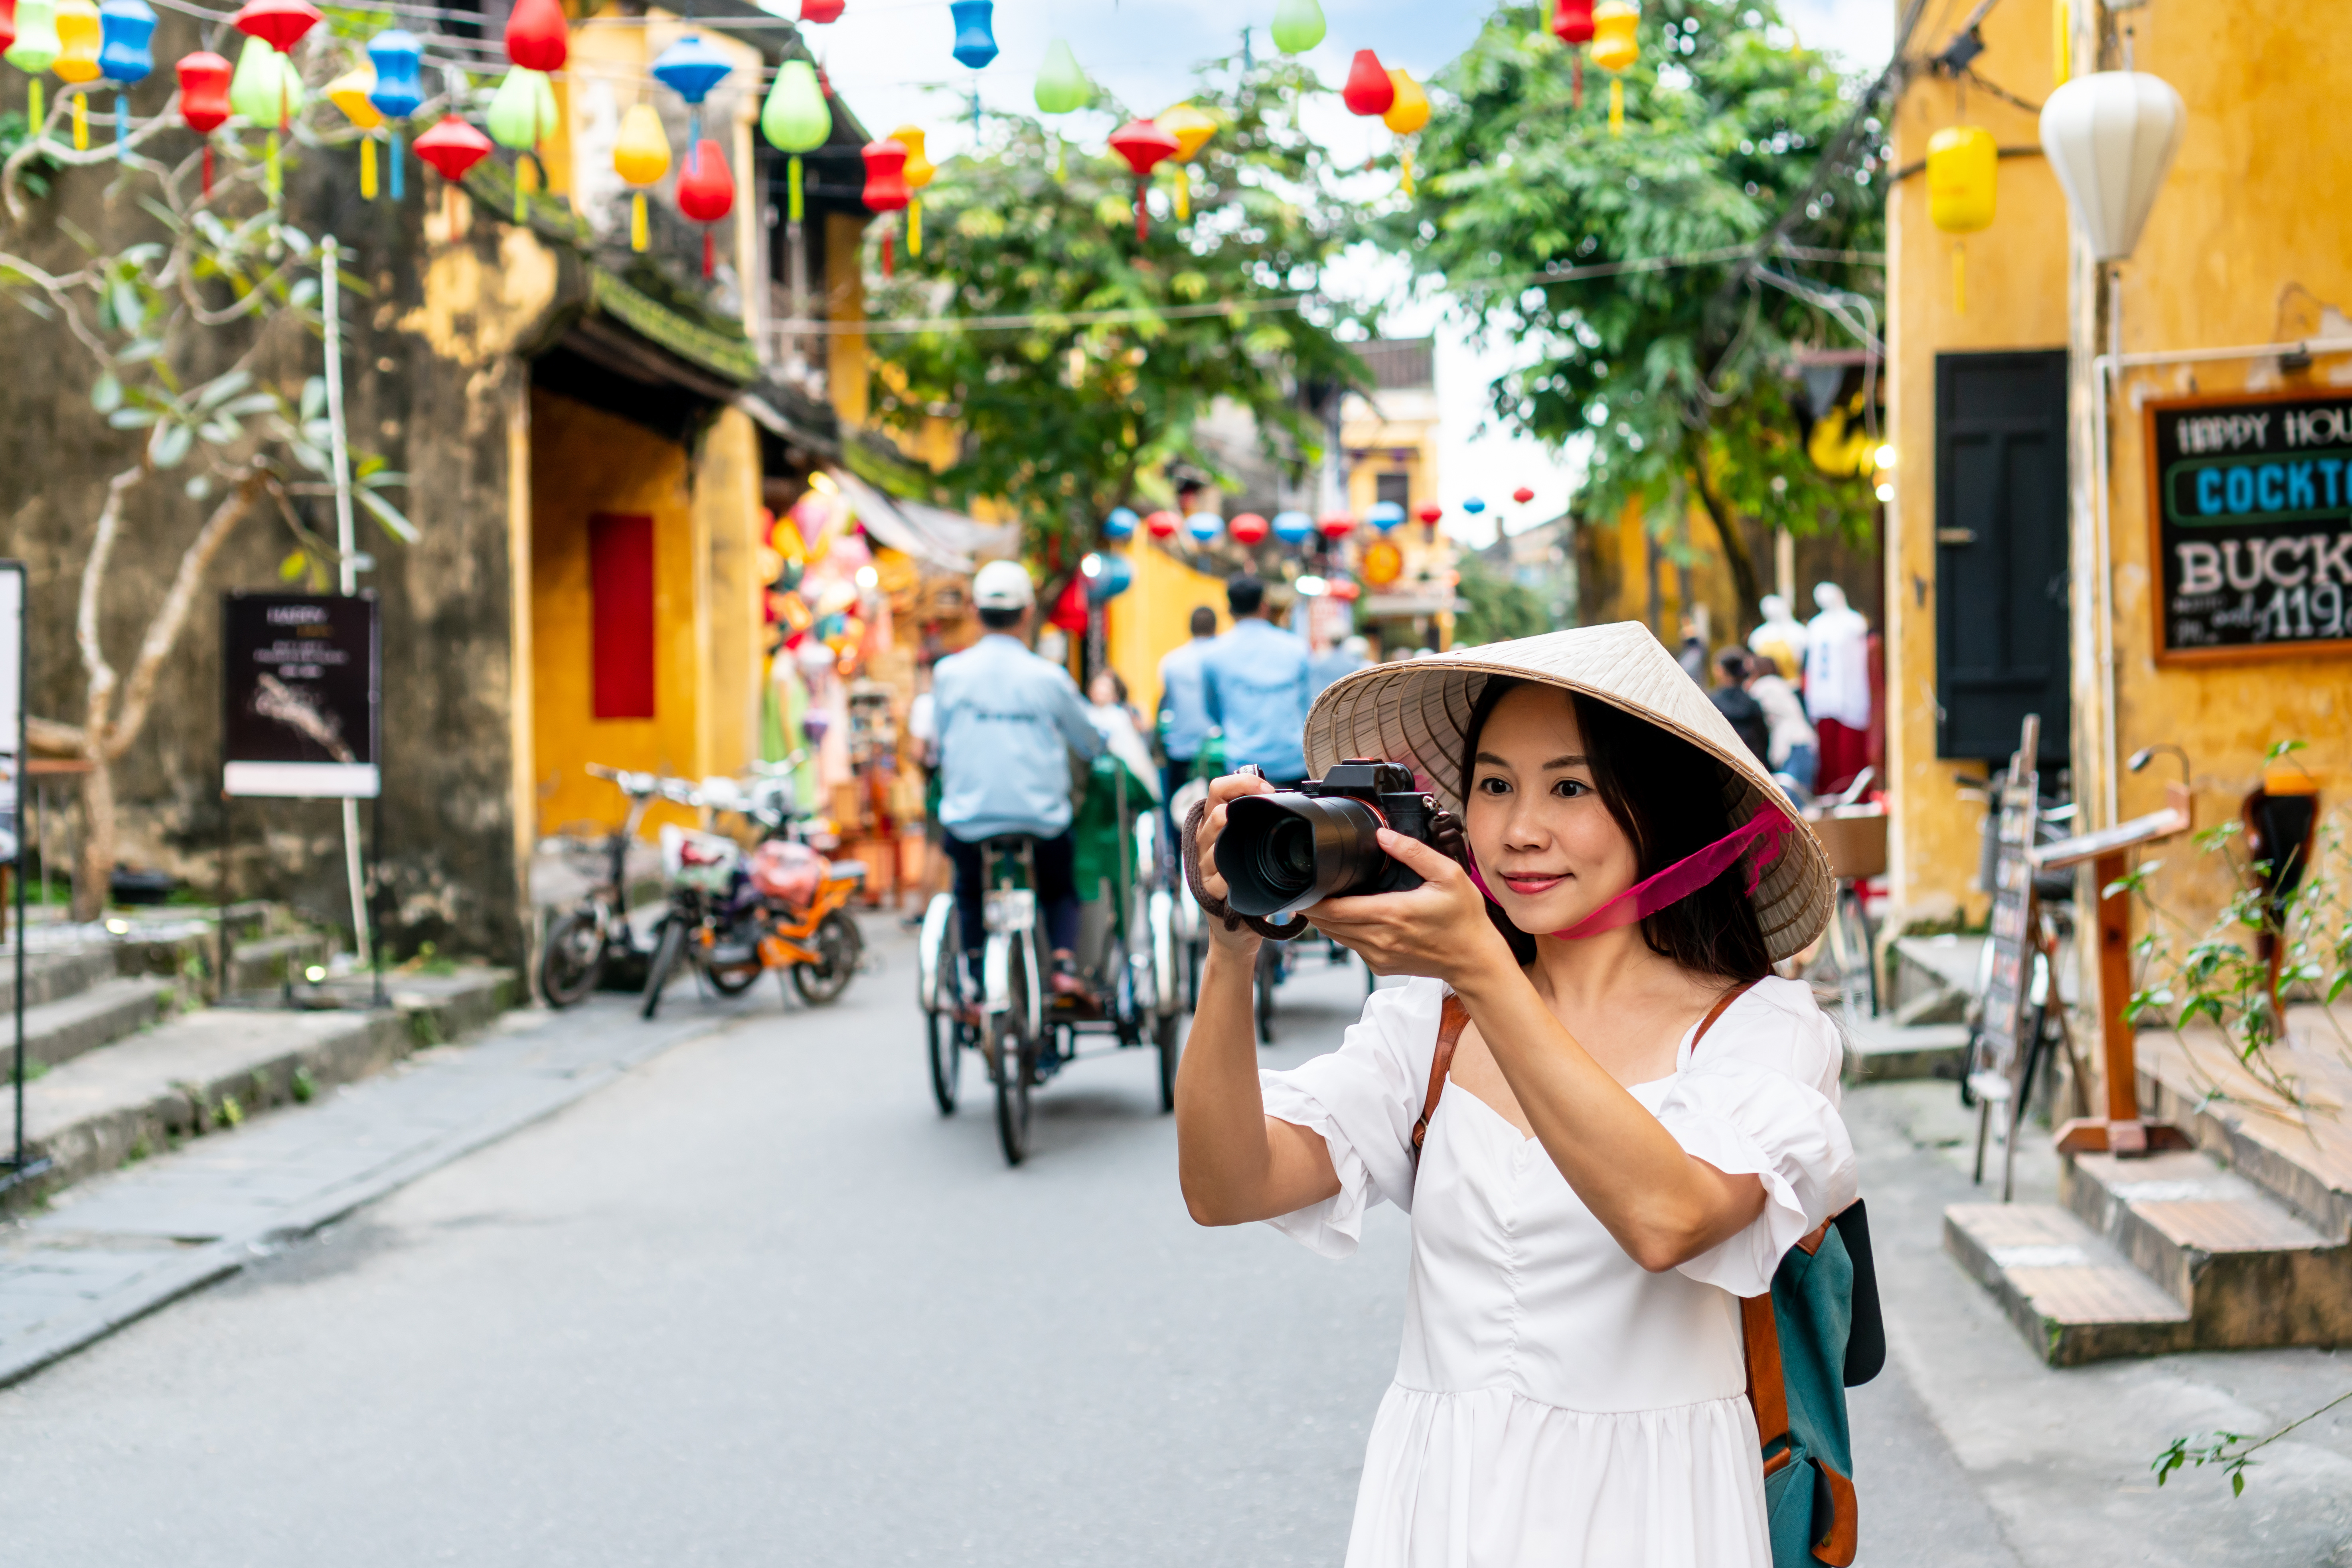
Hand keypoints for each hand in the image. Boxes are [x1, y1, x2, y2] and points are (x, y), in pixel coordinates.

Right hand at [1194, 771, 1273, 952]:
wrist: (1237, 929)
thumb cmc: (1247, 884)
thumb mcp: (1251, 849)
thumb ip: (1257, 824)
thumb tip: (1284, 799)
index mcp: (1216, 825)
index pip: (1218, 790)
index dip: (1241, 783)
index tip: (1267, 789)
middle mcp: (1205, 842)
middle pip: (1214, 815)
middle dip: (1234, 810)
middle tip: (1256, 811)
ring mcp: (1204, 867)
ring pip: (1212, 845)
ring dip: (1225, 838)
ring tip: (1232, 828)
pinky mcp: (1208, 892)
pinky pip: (1215, 882)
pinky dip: (1224, 879)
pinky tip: (1232, 880)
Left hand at [1307, 829, 1516, 988]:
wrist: (1474, 960)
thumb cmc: (1464, 919)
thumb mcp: (1447, 875)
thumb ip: (1413, 852)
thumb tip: (1383, 835)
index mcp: (1392, 914)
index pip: (1336, 910)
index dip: (1313, 900)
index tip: (1305, 887)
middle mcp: (1380, 938)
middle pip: (1329, 925)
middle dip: (1315, 908)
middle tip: (1309, 890)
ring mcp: (1379, 956)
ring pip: (1338, 937)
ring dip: (1328, 921)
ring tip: (1324, 901)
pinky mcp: (1382, 966)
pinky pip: (1353, 947)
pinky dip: (1345, 933)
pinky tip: (1352, 917)